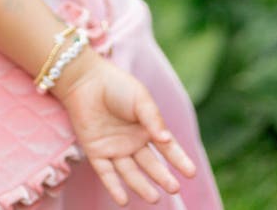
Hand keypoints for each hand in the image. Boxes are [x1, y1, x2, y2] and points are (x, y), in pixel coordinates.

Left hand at [55, 50, 196, 205]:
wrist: (84, 78)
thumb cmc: (115, 84)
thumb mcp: (140, 98)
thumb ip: (153, 119)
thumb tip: (167, 140)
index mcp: (146, 128)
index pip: (166, 148)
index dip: (179, 160)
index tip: (191, 173)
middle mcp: (132, 141)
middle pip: (150, 164)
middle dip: (162, 177)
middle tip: (174, 188)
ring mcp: (114, 148)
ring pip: (130, 172)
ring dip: (141, 186)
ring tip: (154, 198)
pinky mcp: (96, 152)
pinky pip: (106, 173)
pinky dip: (114, 187)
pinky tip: (123, 200)